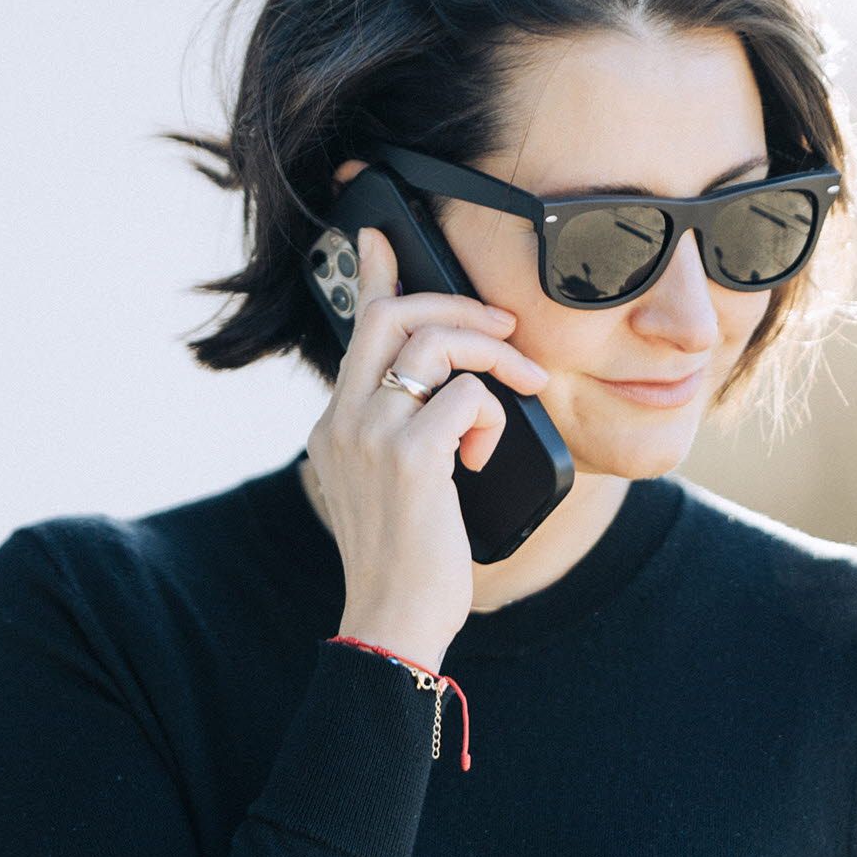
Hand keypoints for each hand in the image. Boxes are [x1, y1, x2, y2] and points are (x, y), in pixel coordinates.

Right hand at [302, 226, 550, 668]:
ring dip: (493, 355)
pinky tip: (485, 456)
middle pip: (394, 315)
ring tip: (520, 387)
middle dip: (457, 304)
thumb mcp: (394, 485)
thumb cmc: (407, 560)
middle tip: (503, 327)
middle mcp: (344, 419)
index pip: (358, 327)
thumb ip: (407, 432)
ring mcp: (372, 434)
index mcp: (337, 423)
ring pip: (436, 344)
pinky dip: (492, 415)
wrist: (392, 620)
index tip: (383, 235)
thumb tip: (457, 390)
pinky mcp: (411, 457)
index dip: (374, 274)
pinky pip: (467, 397)